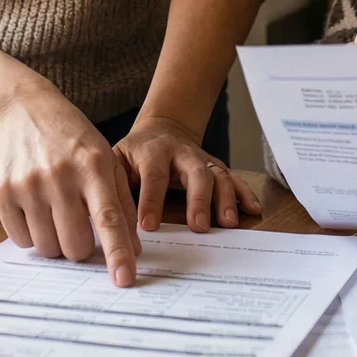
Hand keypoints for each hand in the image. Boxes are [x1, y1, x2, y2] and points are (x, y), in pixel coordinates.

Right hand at [0, 87, 141, 286]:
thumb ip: (123, 203)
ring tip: (56, 213)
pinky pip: (21, 241)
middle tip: (79, 225)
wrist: (24, 111)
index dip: (118, 252)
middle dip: (82, 246)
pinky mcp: (3, 192)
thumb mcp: (106, 160)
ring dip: (56, 241)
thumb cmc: (72, 139)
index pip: (108, 218)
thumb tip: (133, 249)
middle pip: (76, 244)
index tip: (125, 279)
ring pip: (48, 248)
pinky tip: (35, 208)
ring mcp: (27, 185)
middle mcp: (59, 176)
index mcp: (92, 166)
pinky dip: (32, 234)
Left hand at [115, 117, 263, 232]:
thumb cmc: (133, 153)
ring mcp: (203, 160)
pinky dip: (245, 194)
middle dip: (198, 200)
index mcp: (153, 152)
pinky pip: (235, 179)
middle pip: (196, 172)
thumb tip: (103, 221)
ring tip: (227, 224)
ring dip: (225, 200)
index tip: (149, 226)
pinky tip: (253, 211)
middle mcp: (182, 153)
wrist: (161, 129)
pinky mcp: (217, 168)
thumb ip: (112, 186)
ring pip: (219, 176)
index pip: (153, 176)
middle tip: (198, 227)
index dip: (151, 201)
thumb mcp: (115, 161)